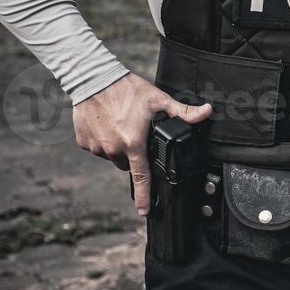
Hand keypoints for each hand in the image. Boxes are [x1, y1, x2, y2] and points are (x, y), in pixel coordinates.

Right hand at [71, 73, 211, 216]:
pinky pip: (97, 148)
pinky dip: (103, 140)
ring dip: (118, 147)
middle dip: (135, 154)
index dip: (143, 196)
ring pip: (112, 156)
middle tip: (137, 133)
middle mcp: (113, 149)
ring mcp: (96, 147)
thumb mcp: (158, 99)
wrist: (92, 79)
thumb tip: (206, 113)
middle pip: (128, 163)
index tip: (144, 211)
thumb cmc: (126, 88)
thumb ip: (183, 112)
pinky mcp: (83, 142)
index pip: (141, 176)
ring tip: (121, 124)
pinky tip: (107, 124)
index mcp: (133, 143)